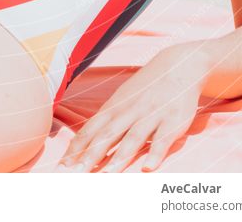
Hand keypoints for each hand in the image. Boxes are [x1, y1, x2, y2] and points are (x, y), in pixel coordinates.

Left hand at [53, 43, 209, 172]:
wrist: (179, 65)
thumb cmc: (145, 88)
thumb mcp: (122, 99)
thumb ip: (106, 121)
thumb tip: (83, 143)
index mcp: (114, 107)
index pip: (90, 130)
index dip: (76, 148)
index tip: (62, 167)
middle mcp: (130, 111)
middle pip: (107, 135)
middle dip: (90, 156)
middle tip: (76, 175)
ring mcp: (151, 115)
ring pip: (133, 138)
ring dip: (120, 157)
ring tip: (107, 175)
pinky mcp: (173, 121)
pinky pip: (163, 139)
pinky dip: (156, 153)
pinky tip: (148, 168)